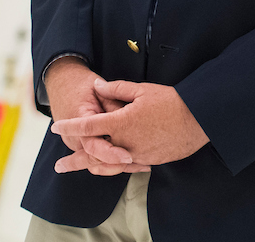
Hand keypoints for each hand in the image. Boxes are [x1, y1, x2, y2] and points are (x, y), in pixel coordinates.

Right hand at [42, 58, 140, 175]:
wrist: (63, 84)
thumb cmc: (82, 86)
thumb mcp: (99, 91)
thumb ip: (113, 105)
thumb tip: (131, 117)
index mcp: (79, 121)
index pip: (93, 145)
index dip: (111, 153)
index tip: (128, 157)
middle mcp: (75, 137)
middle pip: (94, 159)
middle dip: (115, 165)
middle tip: (136, 164)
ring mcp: (77, 144)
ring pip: (96, 163)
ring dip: (116, 166)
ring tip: (141, 166)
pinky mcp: (83, 145)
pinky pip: (97, 159)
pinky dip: (113, 162)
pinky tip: (135, 162)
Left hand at [51, 80, 208, 171]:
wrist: (199, 118)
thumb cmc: (172, 101)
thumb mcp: (143, 90)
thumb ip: (117, 89)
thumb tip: (98, 86)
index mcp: (121, 122)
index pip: (88, 125)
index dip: (70, 126)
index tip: (55, 127)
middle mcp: (125, 142)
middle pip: (93, 153)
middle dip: (74, 159)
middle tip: (58, 166)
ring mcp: (137, 154)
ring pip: (109, 164)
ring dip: (92, 166)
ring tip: (80, 169)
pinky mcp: (150, 160)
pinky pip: (127, 166)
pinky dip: (116, 166)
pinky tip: (110, 167)